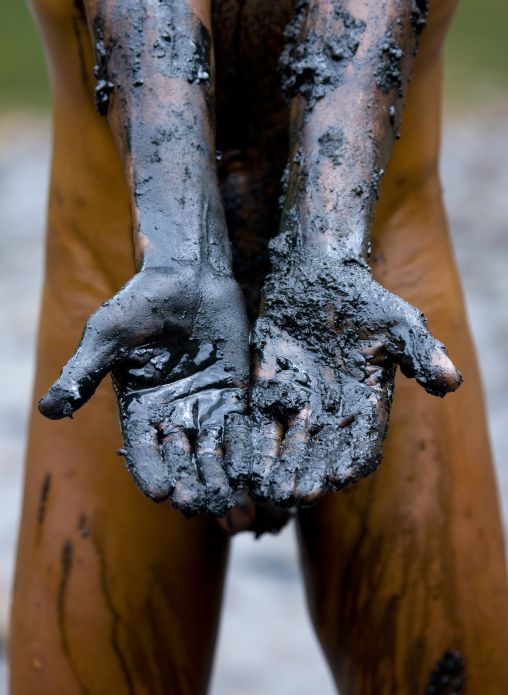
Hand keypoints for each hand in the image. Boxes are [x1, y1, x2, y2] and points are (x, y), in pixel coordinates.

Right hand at [39, 264, 251, 516]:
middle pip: (182, 458)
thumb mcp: (107, 335)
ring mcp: (207, 406)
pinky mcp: (236, 393)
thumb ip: (84, 372)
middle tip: (200, 506)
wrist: (187, 276)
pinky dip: (249, 448)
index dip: (152, 471)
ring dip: (223, 477)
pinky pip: (243, 426)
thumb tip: (47, 409)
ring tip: (232, 503)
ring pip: (215, 451)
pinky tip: (258, 470)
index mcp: (141, 409)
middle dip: (191, 482)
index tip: (162, 493)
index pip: (144, 449)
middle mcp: (174, 415)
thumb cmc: (140, 302)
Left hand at [248, 245, 461, 506]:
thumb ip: (420, 352)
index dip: (350, 459)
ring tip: (268, 492)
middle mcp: (333, 410)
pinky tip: (243, 465)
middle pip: (321, 452)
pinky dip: (253, 445)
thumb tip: (451, 381)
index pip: (361, 441)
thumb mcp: (397, 322)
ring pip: (288, 445)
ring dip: (279, 469)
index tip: (338, 477)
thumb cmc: (362, 298)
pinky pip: (259, 422)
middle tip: (297, 494)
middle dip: (309, 474)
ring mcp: (299, 401)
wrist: (316, 274)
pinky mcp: (268, 389)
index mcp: (366, 402)